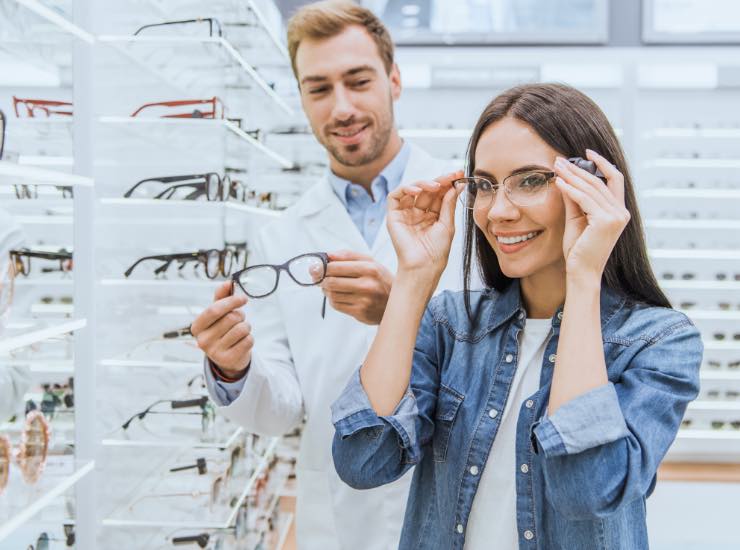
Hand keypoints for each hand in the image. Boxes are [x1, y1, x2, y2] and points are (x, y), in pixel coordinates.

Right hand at [191, 280, 253, 376]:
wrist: (227, 357)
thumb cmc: (222, 330)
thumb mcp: (218, 314)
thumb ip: (221, 297)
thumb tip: (228, 282)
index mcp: (197, 326)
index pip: (214, 309)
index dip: (231, 301)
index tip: (243, 298)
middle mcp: (202, 340)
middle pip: (230, 318)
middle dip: (240, 315)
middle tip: (239, 319)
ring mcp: (215, 352)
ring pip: (241, 329)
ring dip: (246, 326)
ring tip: (240, 331)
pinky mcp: (228, 360)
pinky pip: (248, 341)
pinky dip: (249, 338)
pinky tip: (242, 342)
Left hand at [320, 250, 393, 324]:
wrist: (397, 303)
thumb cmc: (380, 280)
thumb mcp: (370, 262)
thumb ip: (348, 256)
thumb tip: (326, 255)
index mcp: (370, 268)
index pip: (336, 267)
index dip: (321, 267)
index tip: (315, 267)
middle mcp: (368, 285)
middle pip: (331, 281)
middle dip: (321, 279)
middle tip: (319, 278)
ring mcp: (364, 301)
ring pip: (332, 294)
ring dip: (326, 290)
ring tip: (331, 286)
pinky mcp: (360, 313)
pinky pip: (337, 305)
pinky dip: (333, 300)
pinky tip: (339, 296)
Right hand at [386, 170, 462, 274]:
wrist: (424, 266)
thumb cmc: (437, 251)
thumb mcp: (447, 224)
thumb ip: (449, 204)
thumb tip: (456, 185)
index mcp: (432, 216)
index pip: (439, 194)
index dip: (448, 184)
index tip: (460, 175)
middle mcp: (418, 213)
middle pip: (427, 190)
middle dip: (440, 180)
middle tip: (452, 176)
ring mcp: (405, 214)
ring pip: (412, 190)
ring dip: (424, 183)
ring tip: (436, 185)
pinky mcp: (393, 216)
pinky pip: (395, 197)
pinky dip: (405, 189)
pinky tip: (417, 190)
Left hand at [554, 150, 630, 282]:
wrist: (581, 272)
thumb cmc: (579, 250)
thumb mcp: (577, 219)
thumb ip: (575, 200)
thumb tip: (566, 178)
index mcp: (619, 211)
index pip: (615, 179)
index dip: (603, 163)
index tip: (587, 152)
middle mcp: (622, 213)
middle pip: (599, 181)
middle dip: (578, 169)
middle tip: (560, 160)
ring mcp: (616, 217)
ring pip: (591, 188)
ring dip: (571, 175)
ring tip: (556, 167)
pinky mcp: (606, 221)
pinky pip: (584, 199)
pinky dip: (570, 189)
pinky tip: (558, 182)